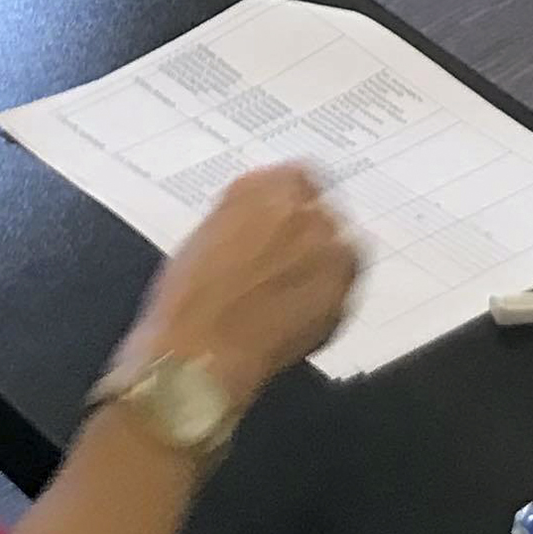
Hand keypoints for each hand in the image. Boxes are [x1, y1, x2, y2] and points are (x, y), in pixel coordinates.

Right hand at [113, 164, 358, 405]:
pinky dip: (328, 295)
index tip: (290, 220)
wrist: (198, 356)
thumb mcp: (206, 235)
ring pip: (340, 246)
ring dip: (322, 263)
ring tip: (289, 293)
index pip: (299, 176)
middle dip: (309, 235)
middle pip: (324, 210)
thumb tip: (263, 220)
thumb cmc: (187, 303)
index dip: (293, 205)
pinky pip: (344, 284)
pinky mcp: (344, 290)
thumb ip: (245, 214)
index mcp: (263, 187)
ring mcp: (329, 249)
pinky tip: (296, 312)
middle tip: (287, 264)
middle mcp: (302, 208)